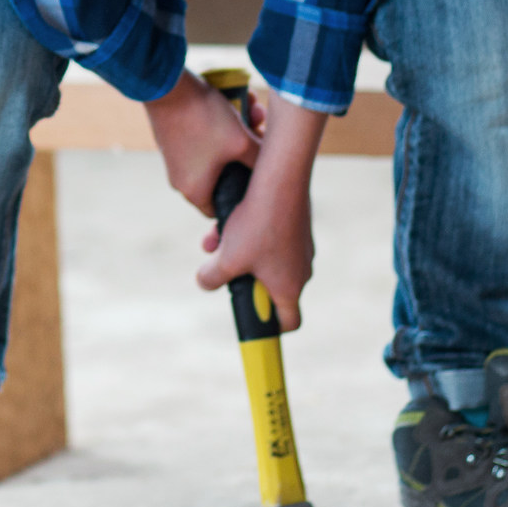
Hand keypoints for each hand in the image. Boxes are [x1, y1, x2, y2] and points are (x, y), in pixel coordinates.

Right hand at [143, 68, 262, 214]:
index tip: (259, 179)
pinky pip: (204, 139)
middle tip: (261, 133)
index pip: (222, 210)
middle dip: (247, 154)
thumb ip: (261, 161)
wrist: (167, 86)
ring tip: (253, 110)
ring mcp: (174, 158)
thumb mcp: (242, 142)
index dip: (243, 197)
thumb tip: (273, 168)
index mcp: (194, 191)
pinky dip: (221, 125)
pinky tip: (238, 102)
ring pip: (217, 152)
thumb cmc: (204, 119)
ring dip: (237, 134)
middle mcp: (180, 179)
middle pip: (224, 175)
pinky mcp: (172, 139)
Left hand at [196, 93, 326, 331]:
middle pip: (271, 289)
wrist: (280, 179)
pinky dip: (249, 234)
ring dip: (239, 253)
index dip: (270, 327)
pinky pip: (270, 238)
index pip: (289, 322)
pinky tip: (229, 218)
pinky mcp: (296, 225)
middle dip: (243, 281)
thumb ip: (212, 278)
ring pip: (265, 259)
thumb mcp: (227, 258)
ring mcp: (300, 246)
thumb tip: (206, 282)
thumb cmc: (256, 224)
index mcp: (290, 287)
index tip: (251, 319)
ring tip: (216, 238)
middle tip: (225, 269)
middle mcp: (302, 270)